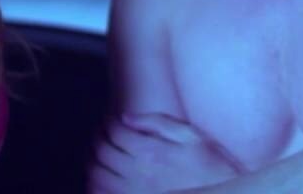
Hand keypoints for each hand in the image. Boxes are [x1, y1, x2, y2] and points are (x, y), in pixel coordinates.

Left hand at [88, 112, 243, 193]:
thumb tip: (126, 117)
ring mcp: (134, 192)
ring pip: (97, 174)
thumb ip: (159, 123)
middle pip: (102, 150)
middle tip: (99, 134)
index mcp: (152, 151)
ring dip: (92, 160)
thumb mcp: (192, 136)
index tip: (108, 121)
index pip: (114, 131)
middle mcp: (139, 172)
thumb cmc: (211, 166)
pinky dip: (94, 185)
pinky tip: (99, 178)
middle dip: (97, 138)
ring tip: (96, 154)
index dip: (107, 123)